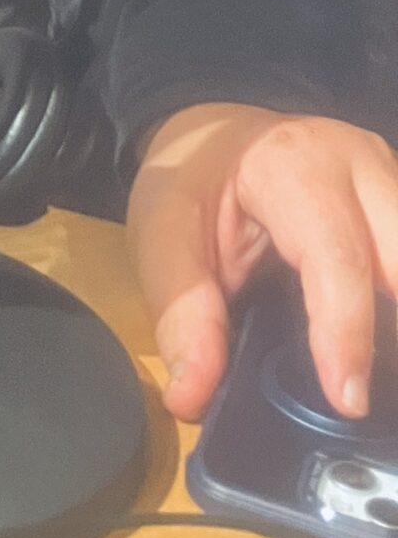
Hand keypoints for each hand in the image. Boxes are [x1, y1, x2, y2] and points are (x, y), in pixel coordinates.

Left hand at [128, 102, 397, 421]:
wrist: (217, 137)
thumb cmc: (191, 181)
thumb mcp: (162, 234)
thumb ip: (181, 312)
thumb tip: (194, 396)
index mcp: (295, 164)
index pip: (338, 257)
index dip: (346, 333)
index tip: (347, 400)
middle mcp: (360, 166)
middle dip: (390, 328)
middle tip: (366, 393)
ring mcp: (391, 182)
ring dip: (393, 319)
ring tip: (373, 377)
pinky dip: (392, 307)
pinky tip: (378, 347)